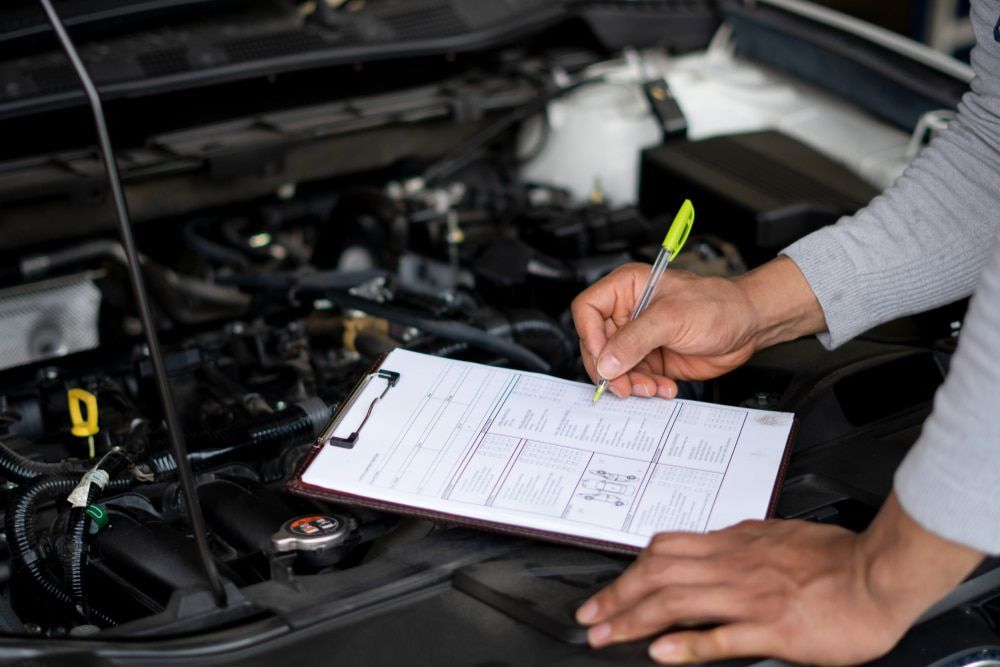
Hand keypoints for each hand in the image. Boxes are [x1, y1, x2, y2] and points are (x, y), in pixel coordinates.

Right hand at [571, 256, 825, 398]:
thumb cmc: (718, 304)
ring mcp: (638, 338)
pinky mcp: (651, 360)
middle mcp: (627, 313)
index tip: (604, 359)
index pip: (587, 310)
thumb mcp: (672, 318)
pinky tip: (664, 388)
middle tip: (623, 386)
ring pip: (614, 367)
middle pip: (596, 345)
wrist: (748, 326)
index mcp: (626, 288)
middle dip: (610, 369)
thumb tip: (605, 362)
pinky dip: (646, 388)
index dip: (590, 336)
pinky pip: (635, 379)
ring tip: (651, 389)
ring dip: (630, 383)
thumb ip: (635, 340)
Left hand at [575, 494, 982, 664]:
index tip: (608, 589)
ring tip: (607, 636)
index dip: (630, 570)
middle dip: (618, 596)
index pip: (665, 550)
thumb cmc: (834, 558)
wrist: (877, 575)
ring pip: (677, 602)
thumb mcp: (774, 536)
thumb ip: (739, 543)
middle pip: (658, 575)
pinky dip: (687, 643)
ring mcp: (750, 596)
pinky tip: (661, 652)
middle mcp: (733, 565)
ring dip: (635, 619)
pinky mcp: (772, 628)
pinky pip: (721, 635)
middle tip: (589, 617)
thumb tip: (710, 544)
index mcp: (733, 544)